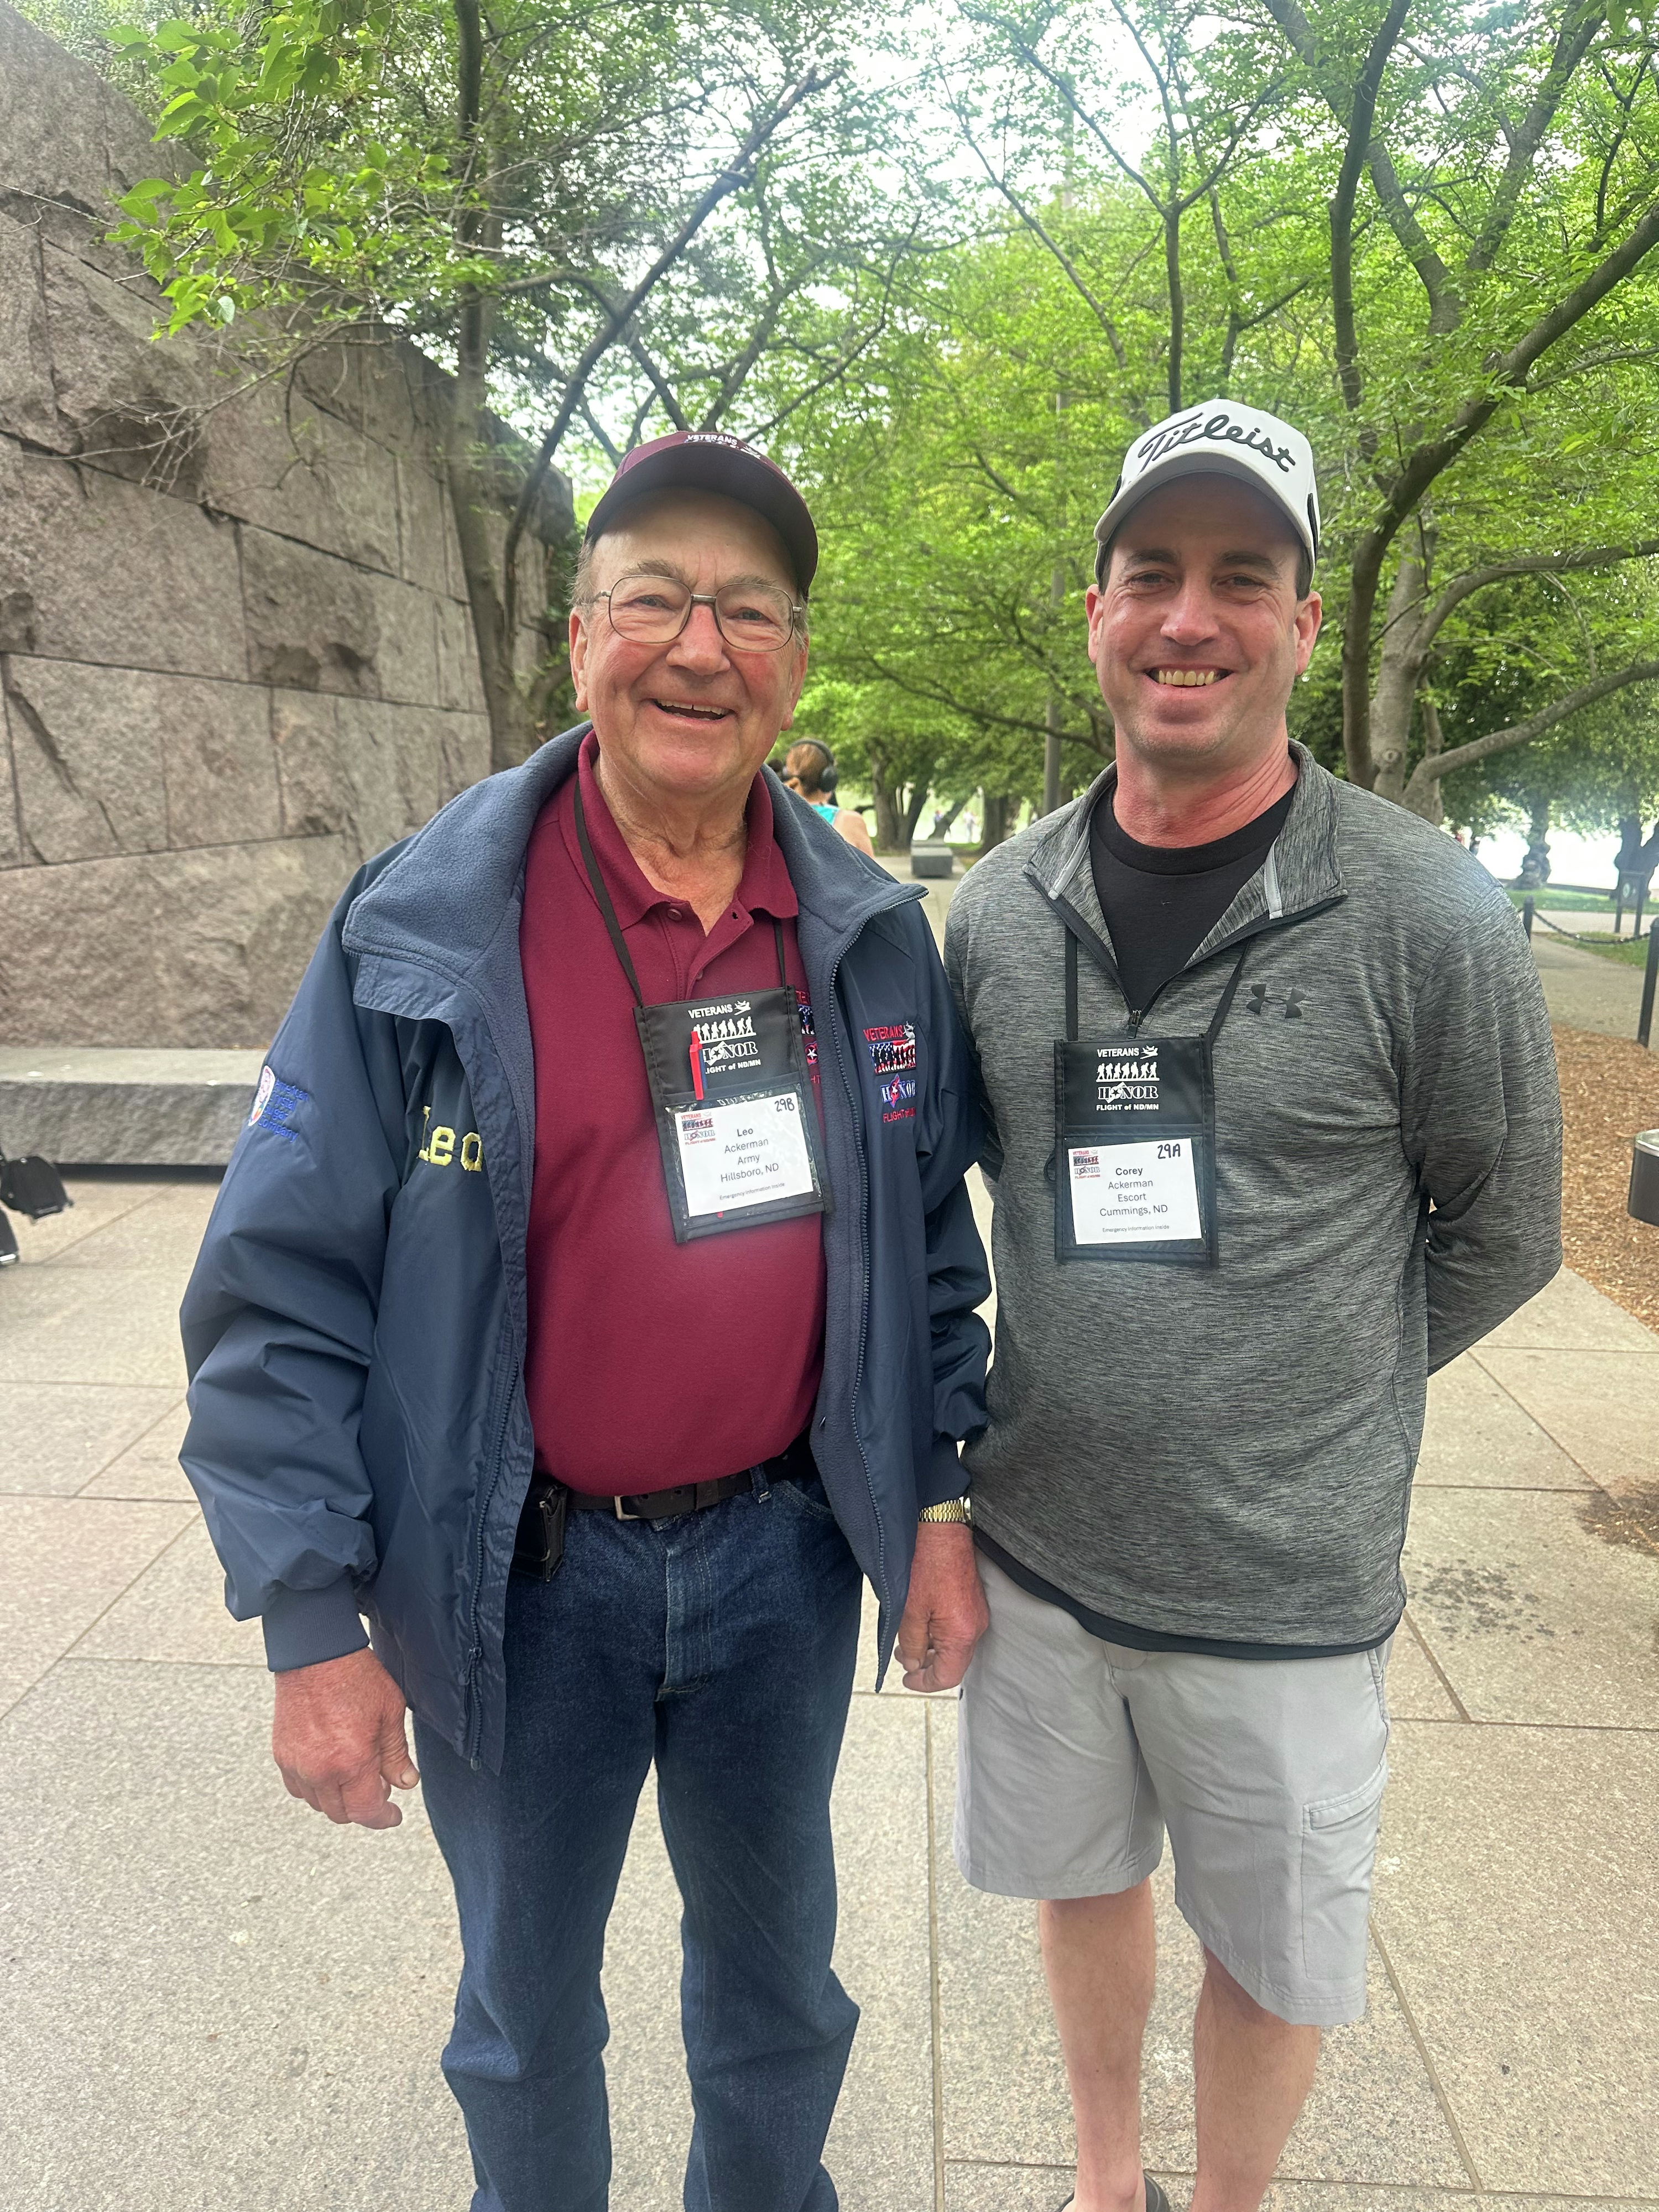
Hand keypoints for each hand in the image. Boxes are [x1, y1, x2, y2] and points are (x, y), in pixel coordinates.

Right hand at [272, 1646, 418, 1828]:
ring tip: (355, 1776)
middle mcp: (320, 1771)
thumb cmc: (357, 1678)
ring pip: (318, 1803)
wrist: (316, 1654)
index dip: (383, 1818)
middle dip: (363, 1807)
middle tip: (379, 1788)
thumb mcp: (390, 1712)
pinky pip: (298, 1787)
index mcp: (351, 1762)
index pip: (366, 1811)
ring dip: (338, 1799)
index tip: (393, 1816)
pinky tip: (330, 1769)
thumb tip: (405, 1783)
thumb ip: (397, 1754)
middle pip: (341, 1814)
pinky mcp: (281, 1755)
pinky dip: (315, 1787)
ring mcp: (296, 1765)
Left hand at [897, 1521, 988, 1691]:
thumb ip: (913, 1645)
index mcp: (962, 1633)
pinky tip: (921, 1624)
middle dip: (926, 1665)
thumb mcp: (910, 1611)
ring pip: (955, 1645)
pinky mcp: (972, 1601)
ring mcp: (976, 1613)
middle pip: (954, 1662)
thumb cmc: (926, 1564)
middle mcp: (976, 1626)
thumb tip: (914, 1665)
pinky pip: (957, 1628)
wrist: (941, 1527)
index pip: (948, 1675)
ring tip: (907, 1641)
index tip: (907, 1680)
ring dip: (931, 1648)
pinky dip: (939, 1633)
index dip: (925, 1683)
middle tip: (902, 1658)